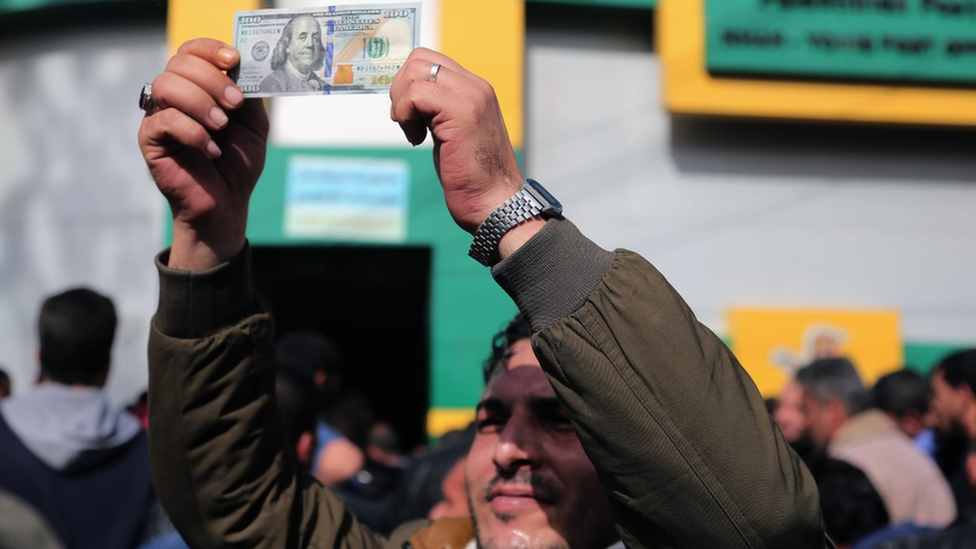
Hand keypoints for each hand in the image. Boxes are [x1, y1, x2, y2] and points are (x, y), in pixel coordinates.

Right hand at [138, 38, 268, 269]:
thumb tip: (245, 65)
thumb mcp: (254, 125)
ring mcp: (159, 116)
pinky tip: (211, 150)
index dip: (210, 49)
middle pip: (178, 63)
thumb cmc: (237, 162)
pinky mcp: (150, 140)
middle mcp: (174, 96)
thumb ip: (249, 94)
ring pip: (166, 85)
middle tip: (234, 104)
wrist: (227, 203)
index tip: (233, 59)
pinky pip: (163, 121)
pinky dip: (193, 132)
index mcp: (198, 86)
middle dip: (211, 79)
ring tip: (221, 126)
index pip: (191, 51)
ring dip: (199, 102)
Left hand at [390, 48, 524, 234]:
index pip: (431, 60)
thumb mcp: (452, 133)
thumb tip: (408, 100)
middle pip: (419, 59)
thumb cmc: (473, 177)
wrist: (495, 203)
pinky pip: (415, 95)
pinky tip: (417, 139)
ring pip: (416, 73)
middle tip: (406, 121)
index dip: (408, 83)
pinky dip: (405, 115)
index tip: (409, 115)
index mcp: (476, 89)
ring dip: (402, 103)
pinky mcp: (461, 113)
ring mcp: (471, 97)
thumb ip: (437, 111)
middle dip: (400, 89)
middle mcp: (476, 87)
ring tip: (413, 131)